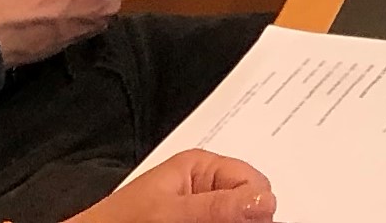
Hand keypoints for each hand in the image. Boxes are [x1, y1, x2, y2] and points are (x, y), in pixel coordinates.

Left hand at [79, 154, 278, 222]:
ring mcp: (201, 210)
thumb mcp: (171, 213)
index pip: (254, 182)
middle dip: (244, 219)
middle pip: (249, 204)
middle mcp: (206, 187)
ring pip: (237, 218)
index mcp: (203, 167)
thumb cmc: (121, 221)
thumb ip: (217, 206)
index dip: (256, 206)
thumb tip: (264, 201)